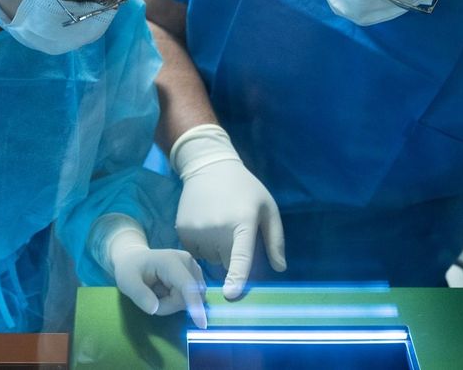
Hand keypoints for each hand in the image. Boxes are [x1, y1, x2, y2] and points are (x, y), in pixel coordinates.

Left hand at [96, 215, 207, 327]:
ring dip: (173, 303)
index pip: (187, 285)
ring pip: (192, 298)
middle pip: (189, 296)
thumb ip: (139, 295)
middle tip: (150, 298)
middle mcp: (187, 261)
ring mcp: (193, 267)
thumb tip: (154, 309)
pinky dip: (178, 300)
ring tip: (157, 292)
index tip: (201, 323)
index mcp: (171, 261)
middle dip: (170, 305)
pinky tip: (166, 290)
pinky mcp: (195, 274)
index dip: (194, 304)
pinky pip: (192, 296)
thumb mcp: (126, 281)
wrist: (135, 258)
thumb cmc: (130, 269)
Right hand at [171, 124, 285, 299]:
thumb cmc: (244, 189)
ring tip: (219, 222)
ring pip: (210, 259)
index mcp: (241, 222)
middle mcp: (217, 228)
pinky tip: (206, 224)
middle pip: (226, 263)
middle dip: (232, 256)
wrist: (208, 166)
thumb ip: (275, 239)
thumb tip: (280, 268)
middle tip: (234, 230)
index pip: (240, 256)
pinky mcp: (182, 231)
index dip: (237, 277)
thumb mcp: (267, 207)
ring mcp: (197, 230)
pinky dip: (202, 246)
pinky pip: (195, 252)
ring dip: (216, 250)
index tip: (231, 296)